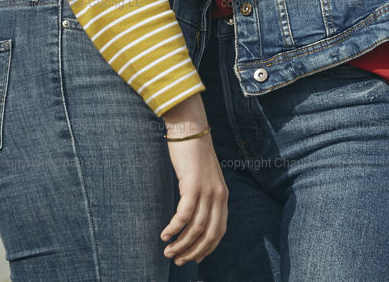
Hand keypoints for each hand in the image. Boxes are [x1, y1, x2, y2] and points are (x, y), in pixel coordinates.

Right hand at [161, 97, 227, 265]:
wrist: (190, 127)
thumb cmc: (193, 152)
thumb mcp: (205, 176)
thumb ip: (204, 194)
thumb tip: (194, 215)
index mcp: (223, 195)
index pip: (219, 231)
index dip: (206, 249)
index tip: (193, 259)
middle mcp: (219, 195)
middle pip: (209, 234)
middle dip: (193, 252)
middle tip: (178, 261)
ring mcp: (207, 190)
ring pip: (196, 228)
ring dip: (181, 243)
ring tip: (168, 251)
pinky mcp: (193, 184)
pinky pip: (184, 214)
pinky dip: (174, 228)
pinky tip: (165, 234)